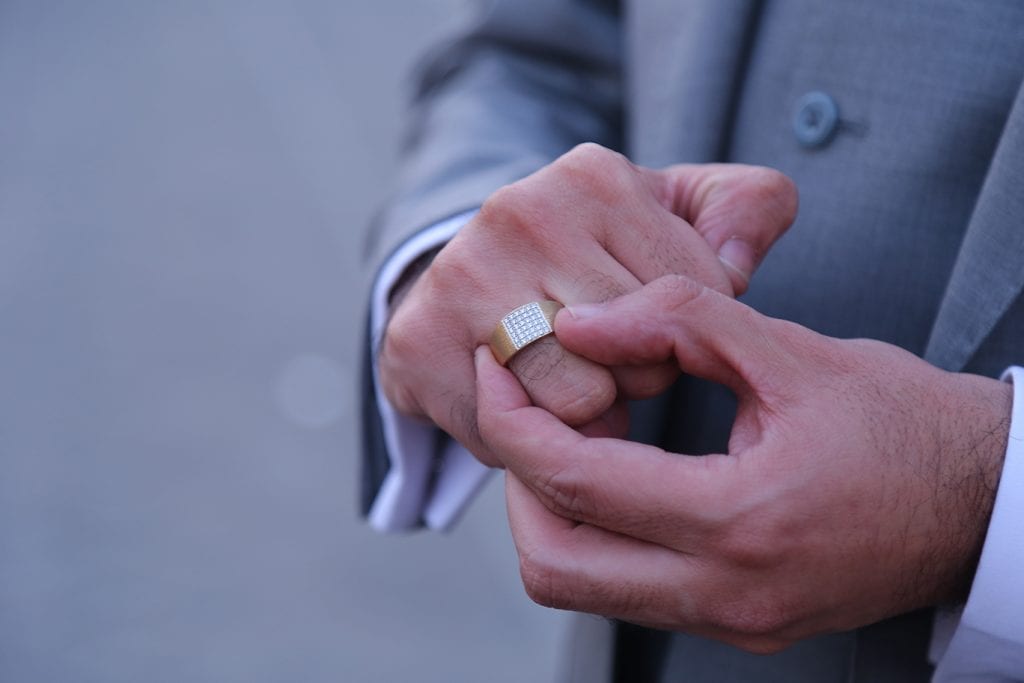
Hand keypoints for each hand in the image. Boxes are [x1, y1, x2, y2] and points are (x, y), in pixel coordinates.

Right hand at [379, 144, 796, 463]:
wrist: (472, 279)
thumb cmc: (594, 257)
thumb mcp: (681, 216)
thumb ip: (747, 212)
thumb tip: (738, 264)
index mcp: (595, 176)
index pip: (695, 306)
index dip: (680, 335)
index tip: (641, 316)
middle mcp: (520, 212)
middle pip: (637, 362)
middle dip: (633, 380)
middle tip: (598, 357)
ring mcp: (460, 274)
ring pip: (579, 405)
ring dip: (582, 414)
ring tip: (560, 379)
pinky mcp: (416, 339)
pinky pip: (510, 435)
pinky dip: (521, 437)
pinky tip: (511, 396)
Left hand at [475, 275, 1012, 651]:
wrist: (982, 500)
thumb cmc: (901, 422)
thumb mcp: (792, 351)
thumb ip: (678, 322)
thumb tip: (578, 324)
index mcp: (742, 520)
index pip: (576, 483)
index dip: (514, 422)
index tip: (495, 370)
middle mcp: (728, 592)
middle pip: (555, 563)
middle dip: (515, 483)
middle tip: (522, 411)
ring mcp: (733, 620)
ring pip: (584, 587)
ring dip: (552, 512)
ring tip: (570, 435)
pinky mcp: (740, 623)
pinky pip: (631, 591)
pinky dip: (599, 533)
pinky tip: (617, 472)